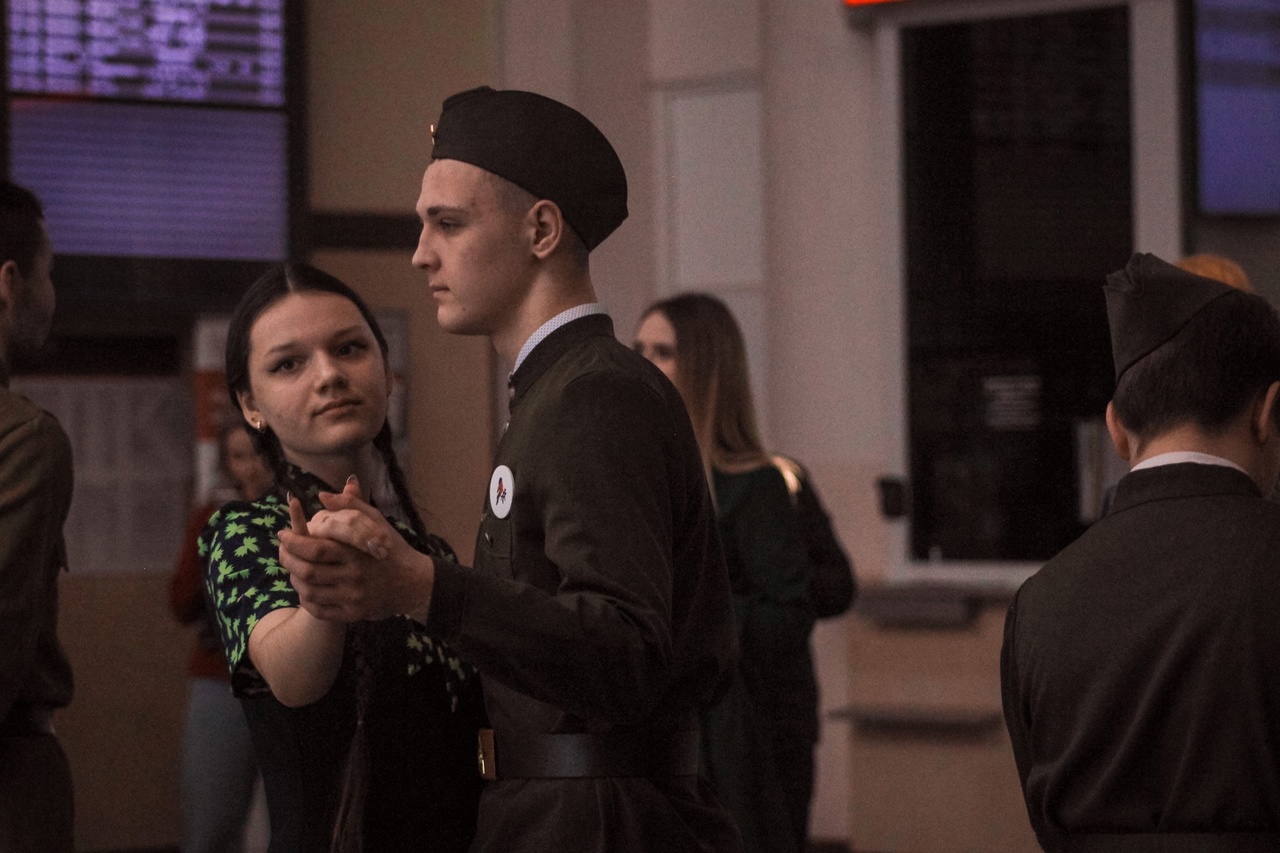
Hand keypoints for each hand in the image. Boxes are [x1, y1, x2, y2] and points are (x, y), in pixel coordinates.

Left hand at [278, 477, 434, 622]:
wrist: (414, 583)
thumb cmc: (392, 548)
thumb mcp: (377, 521)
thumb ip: (351, 504)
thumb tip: (322, 495)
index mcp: (356, 551)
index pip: (315, 548)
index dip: (292, 542)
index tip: (282, 534)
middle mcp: (354, 575)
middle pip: (307, 571)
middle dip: (287, 560)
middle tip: (281, 551)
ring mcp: (353, 597)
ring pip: (310, 591)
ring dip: (294, 579)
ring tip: (292, 568)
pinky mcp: (353, 614)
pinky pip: (319, 610)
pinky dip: (306, 600)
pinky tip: (305, 589)